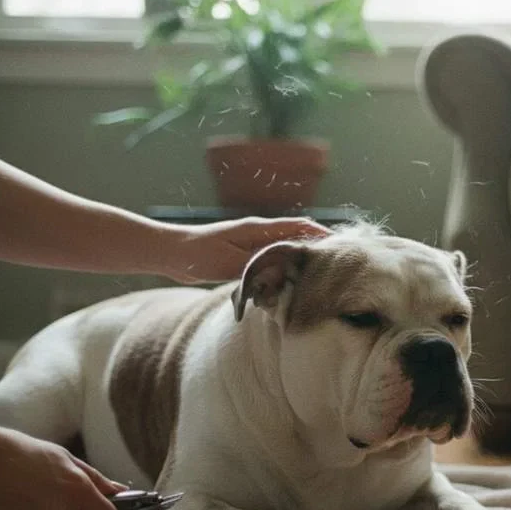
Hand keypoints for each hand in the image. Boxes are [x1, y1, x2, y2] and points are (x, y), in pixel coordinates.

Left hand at [164, 217, 330, 283]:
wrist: (170, 253)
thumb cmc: (197, 255)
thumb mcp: (230, 263)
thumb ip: (257, 267)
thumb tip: (284, 274)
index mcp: (257, 229)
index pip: (297, 226)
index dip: (320, 234)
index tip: (340, 244)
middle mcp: (258, 234)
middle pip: (296, 236)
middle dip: (316, 247)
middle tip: (337, 262)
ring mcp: (251, 244)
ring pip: (284, 250)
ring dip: (301, 259)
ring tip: (320, 274)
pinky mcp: (243, 257)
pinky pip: (272, 261)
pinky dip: (284, 268)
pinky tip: (291, 282)